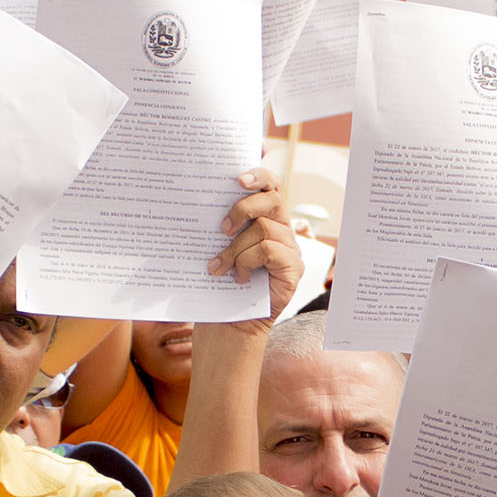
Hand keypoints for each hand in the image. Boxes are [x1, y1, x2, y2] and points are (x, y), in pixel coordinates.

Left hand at [210, 168, 300, 321]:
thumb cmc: (220, 284)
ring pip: (264, 228)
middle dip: (243, 207)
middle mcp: (282, 229)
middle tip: (222, 228)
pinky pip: (268, 249)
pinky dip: (246, 261)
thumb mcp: (217, 247)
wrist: (228, 322)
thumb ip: (222, 223)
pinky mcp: (294, 268)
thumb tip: (203, 196)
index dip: (259, 173)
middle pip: (273, 198)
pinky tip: (238, 277)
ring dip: (235, 248)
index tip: (237, 176)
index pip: (270, 185)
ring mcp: (291, 249)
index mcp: (266, 218)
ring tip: (220, 266)